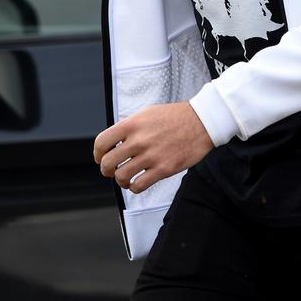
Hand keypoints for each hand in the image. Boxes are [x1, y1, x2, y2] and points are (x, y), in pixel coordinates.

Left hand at [93, 102, 213, 193]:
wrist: (202, 121)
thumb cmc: (176, 116)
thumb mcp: (148, 113)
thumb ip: (130, 126)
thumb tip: (115, 141)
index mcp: (133, 124)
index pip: (101, 142)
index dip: (98, 153)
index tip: (101, 157)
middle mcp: (139, 140)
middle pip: (108, 163)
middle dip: (106, 170)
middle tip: (112, 170)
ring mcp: (151, 155)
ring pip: (121, 177)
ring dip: (120, 180)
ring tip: (126, 177)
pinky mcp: (163, 169)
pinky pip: (138, 186)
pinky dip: (134, 187)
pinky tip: (138, 182)